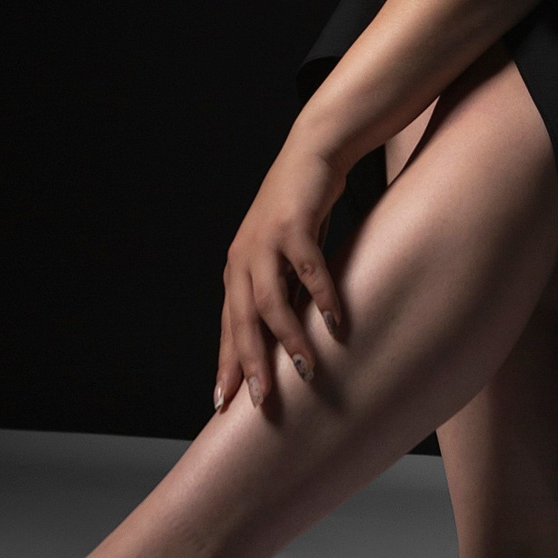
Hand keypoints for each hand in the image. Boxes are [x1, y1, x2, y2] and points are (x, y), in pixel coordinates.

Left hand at [214, 138, 346, 414]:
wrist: (311, 154)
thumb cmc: (298, 211)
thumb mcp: (281, 256)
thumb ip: (280, 291)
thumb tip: (288, 339)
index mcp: (237, 271)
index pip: (229, 326)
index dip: (226, 364)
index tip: (223, 402)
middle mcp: (243, 259)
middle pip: (242, 321)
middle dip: (250, 364)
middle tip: (261, 401)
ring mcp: (265, 242)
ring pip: (271, 302)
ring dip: (288, 339)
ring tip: (305, 370)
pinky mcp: (292, 225)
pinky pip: (307, 269)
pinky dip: (320, 297)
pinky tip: (333, 321)